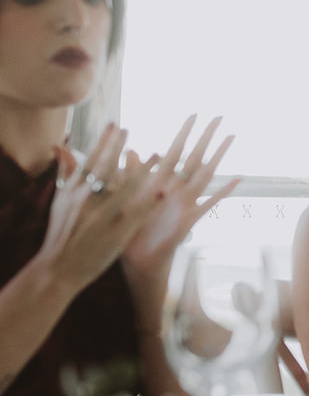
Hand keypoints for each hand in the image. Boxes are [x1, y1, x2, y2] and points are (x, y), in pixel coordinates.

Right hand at [38, 124, 162, 292]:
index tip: (115, 125)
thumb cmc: (61, 233)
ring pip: (124, 190)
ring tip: (157, 154)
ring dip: (142, 171)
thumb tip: (62, 147)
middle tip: (130, 130)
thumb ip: (66, 173)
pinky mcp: (115, 235)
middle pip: (104, 170)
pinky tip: (164, 192)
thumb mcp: (60, 202)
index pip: (90, 162)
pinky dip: (149, 203)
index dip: (103, 143)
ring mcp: (101, 219)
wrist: (58, 269)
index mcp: (74, 193)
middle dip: (117, 148)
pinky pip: (136, 216)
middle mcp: (86, 203)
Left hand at [119, 116, 238, 292]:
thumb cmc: (131, 230)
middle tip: (219, 117)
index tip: (194, 114)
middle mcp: (176, 189)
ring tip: (231, 138)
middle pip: (194, 158)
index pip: (174, 151)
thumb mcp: (126, 199)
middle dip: (206, 137)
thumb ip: (129, 174)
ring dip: (218, 156)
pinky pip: (209, 203)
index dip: (184, 133)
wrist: (137, 260)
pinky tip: (238, 180)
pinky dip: (223, 192)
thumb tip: (130, 149)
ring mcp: (185, 203)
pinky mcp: (189, 220)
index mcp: (159, 183)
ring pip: (205, 175)